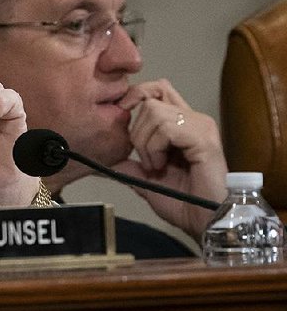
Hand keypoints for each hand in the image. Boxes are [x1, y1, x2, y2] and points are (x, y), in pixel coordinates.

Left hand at [115, 79, 227, 238]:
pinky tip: (162, 166)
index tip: (123, 118)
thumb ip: (129, 166)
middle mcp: (193, 119)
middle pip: (149, 99)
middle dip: (136, 132)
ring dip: (145, 144)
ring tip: (156, 166)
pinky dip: (155, 148)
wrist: (205, 222)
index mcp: (181, 124)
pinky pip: (166, 128)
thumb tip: (105, 158)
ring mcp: (200, 126)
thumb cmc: (184, 203)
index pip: (157, 88)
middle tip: (146, 160)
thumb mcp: (146, 181)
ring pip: (154, 112)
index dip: (136, 95)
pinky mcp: (204, 138)